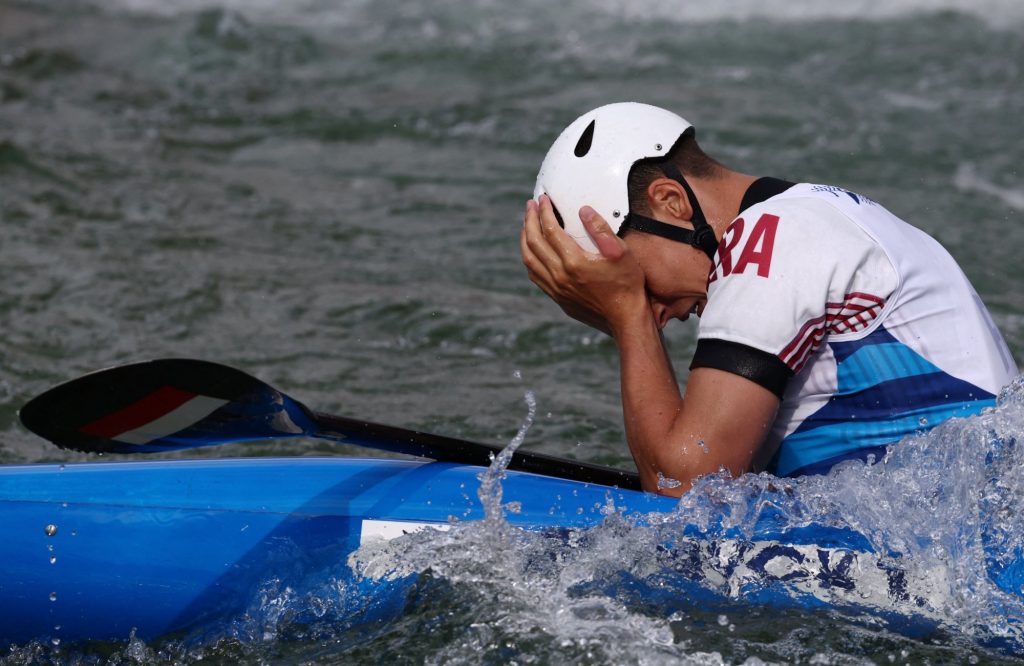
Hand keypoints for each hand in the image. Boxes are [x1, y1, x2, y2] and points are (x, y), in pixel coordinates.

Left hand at [520, 196, 647, 336]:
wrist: (625, 317)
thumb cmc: (626, 284)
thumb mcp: (620, 252)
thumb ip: (601, 229)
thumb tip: (584, 210)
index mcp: (573, 261)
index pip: (550, 229)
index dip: (544, 211)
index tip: (543, 199)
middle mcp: (559, 275)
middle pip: (534, 242)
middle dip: (530, 220)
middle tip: (530, 206)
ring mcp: (556, 288)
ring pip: (529, 260)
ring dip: (525, 239)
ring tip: (527, 224)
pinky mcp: (557, 298)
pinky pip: (535, 275)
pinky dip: (530, 258)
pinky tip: (533, 251)